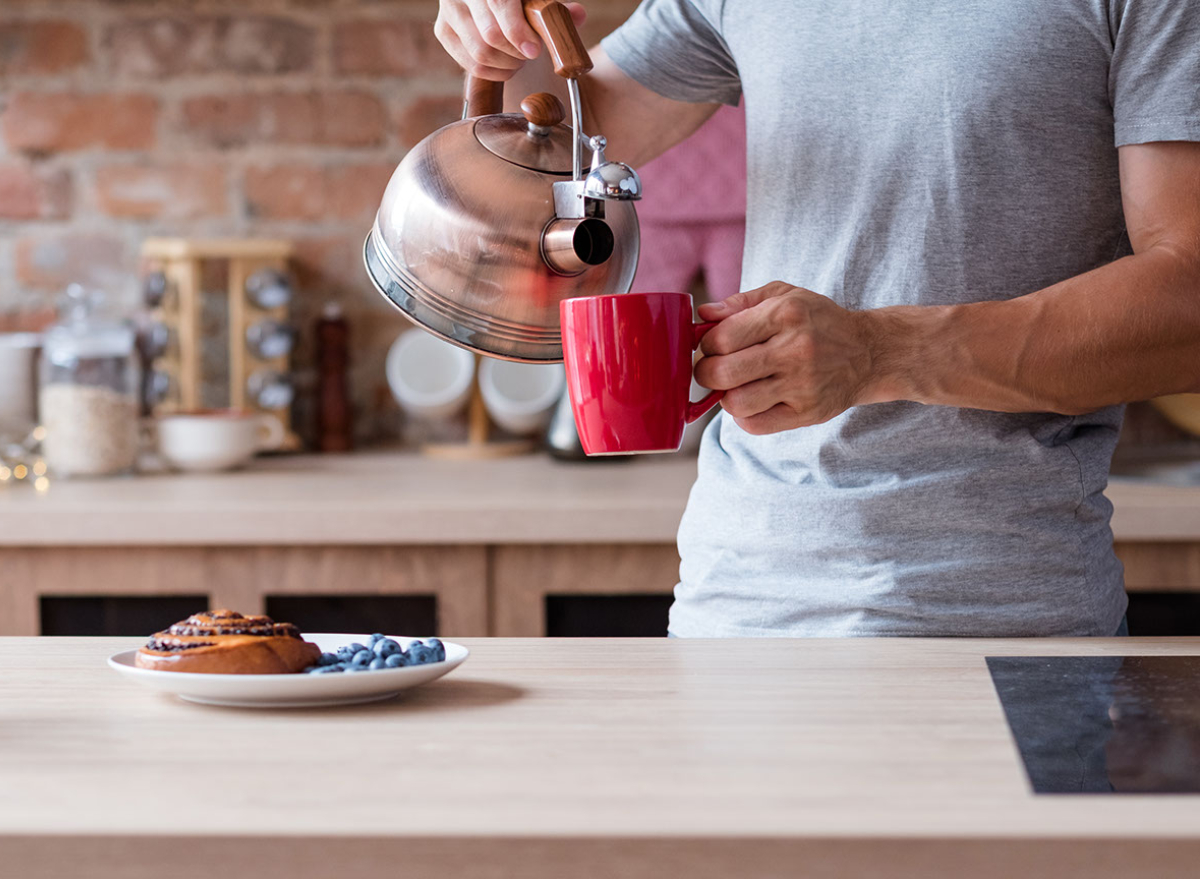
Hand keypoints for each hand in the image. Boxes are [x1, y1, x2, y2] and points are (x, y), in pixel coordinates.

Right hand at [435, 0, 586, 80]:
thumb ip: (556, 7)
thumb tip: (577, 16)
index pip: (498, 4)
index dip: (517, 31)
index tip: (534, 50)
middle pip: (489, 37)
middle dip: (516, 52)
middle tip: (530, 52)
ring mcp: (449, 12)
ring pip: (480, 54)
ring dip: (507, 65)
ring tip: (519, 58)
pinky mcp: (444, 32)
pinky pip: (471, 65)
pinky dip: (495, 72)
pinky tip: (506, 64)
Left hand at [694, 282, 878, 434]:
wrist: (868, 353)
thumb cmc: (818, 322)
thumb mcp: (785, 296)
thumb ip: (740, 302)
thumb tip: (703, 315)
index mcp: (786, 314)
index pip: (722, 338)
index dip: (706, 345)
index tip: (712, 347)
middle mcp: (795, 350)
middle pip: (722, 373)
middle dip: (706, 373)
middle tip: (713, 370)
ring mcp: (803, 385)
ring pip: (736, 403)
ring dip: (726, 397)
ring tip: (737, 386)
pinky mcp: (808, 413)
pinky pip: (756, 425)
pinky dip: (745, 417)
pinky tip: (754, 402)